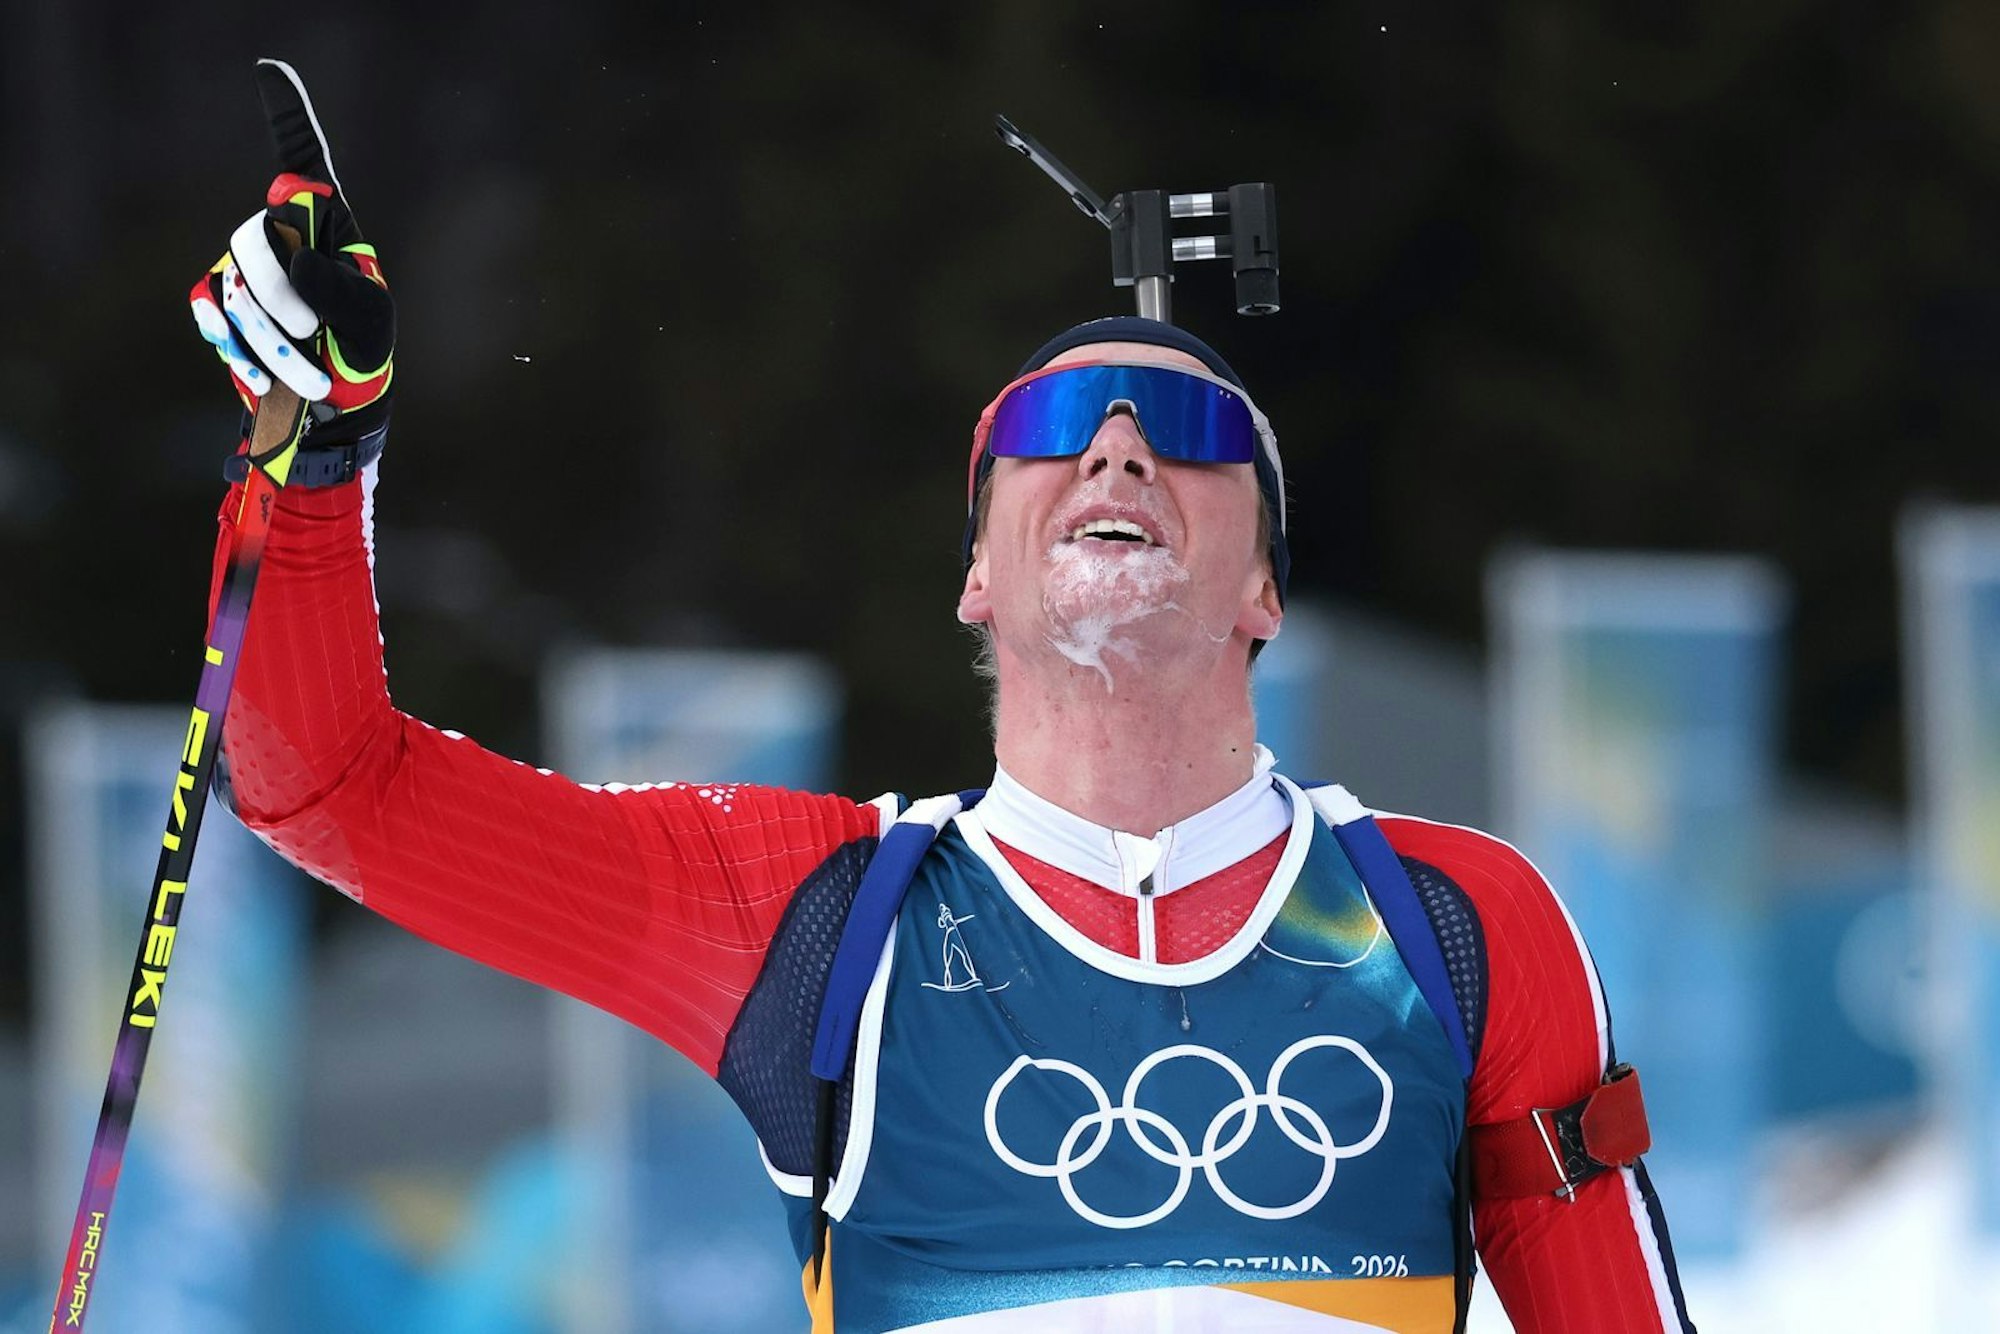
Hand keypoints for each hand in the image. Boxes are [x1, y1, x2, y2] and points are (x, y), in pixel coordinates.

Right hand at [190, 59, 393, 451]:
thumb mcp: (370, 320)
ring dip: (271, 339)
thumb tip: (295, 262)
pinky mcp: (219, 298)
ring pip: (235, 284)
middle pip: (256, 236)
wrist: (333, 401)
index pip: (303, 159)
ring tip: (307, 371)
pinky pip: (211, 308)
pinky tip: (264, 370)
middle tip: (313, 331)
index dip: (287, 114)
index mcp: (327, 223)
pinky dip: (238, 346)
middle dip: (282, 294)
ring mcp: (245, 264)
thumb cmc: (363, 348)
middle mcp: (281, 232)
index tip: (269, 68)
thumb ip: (342, 289)